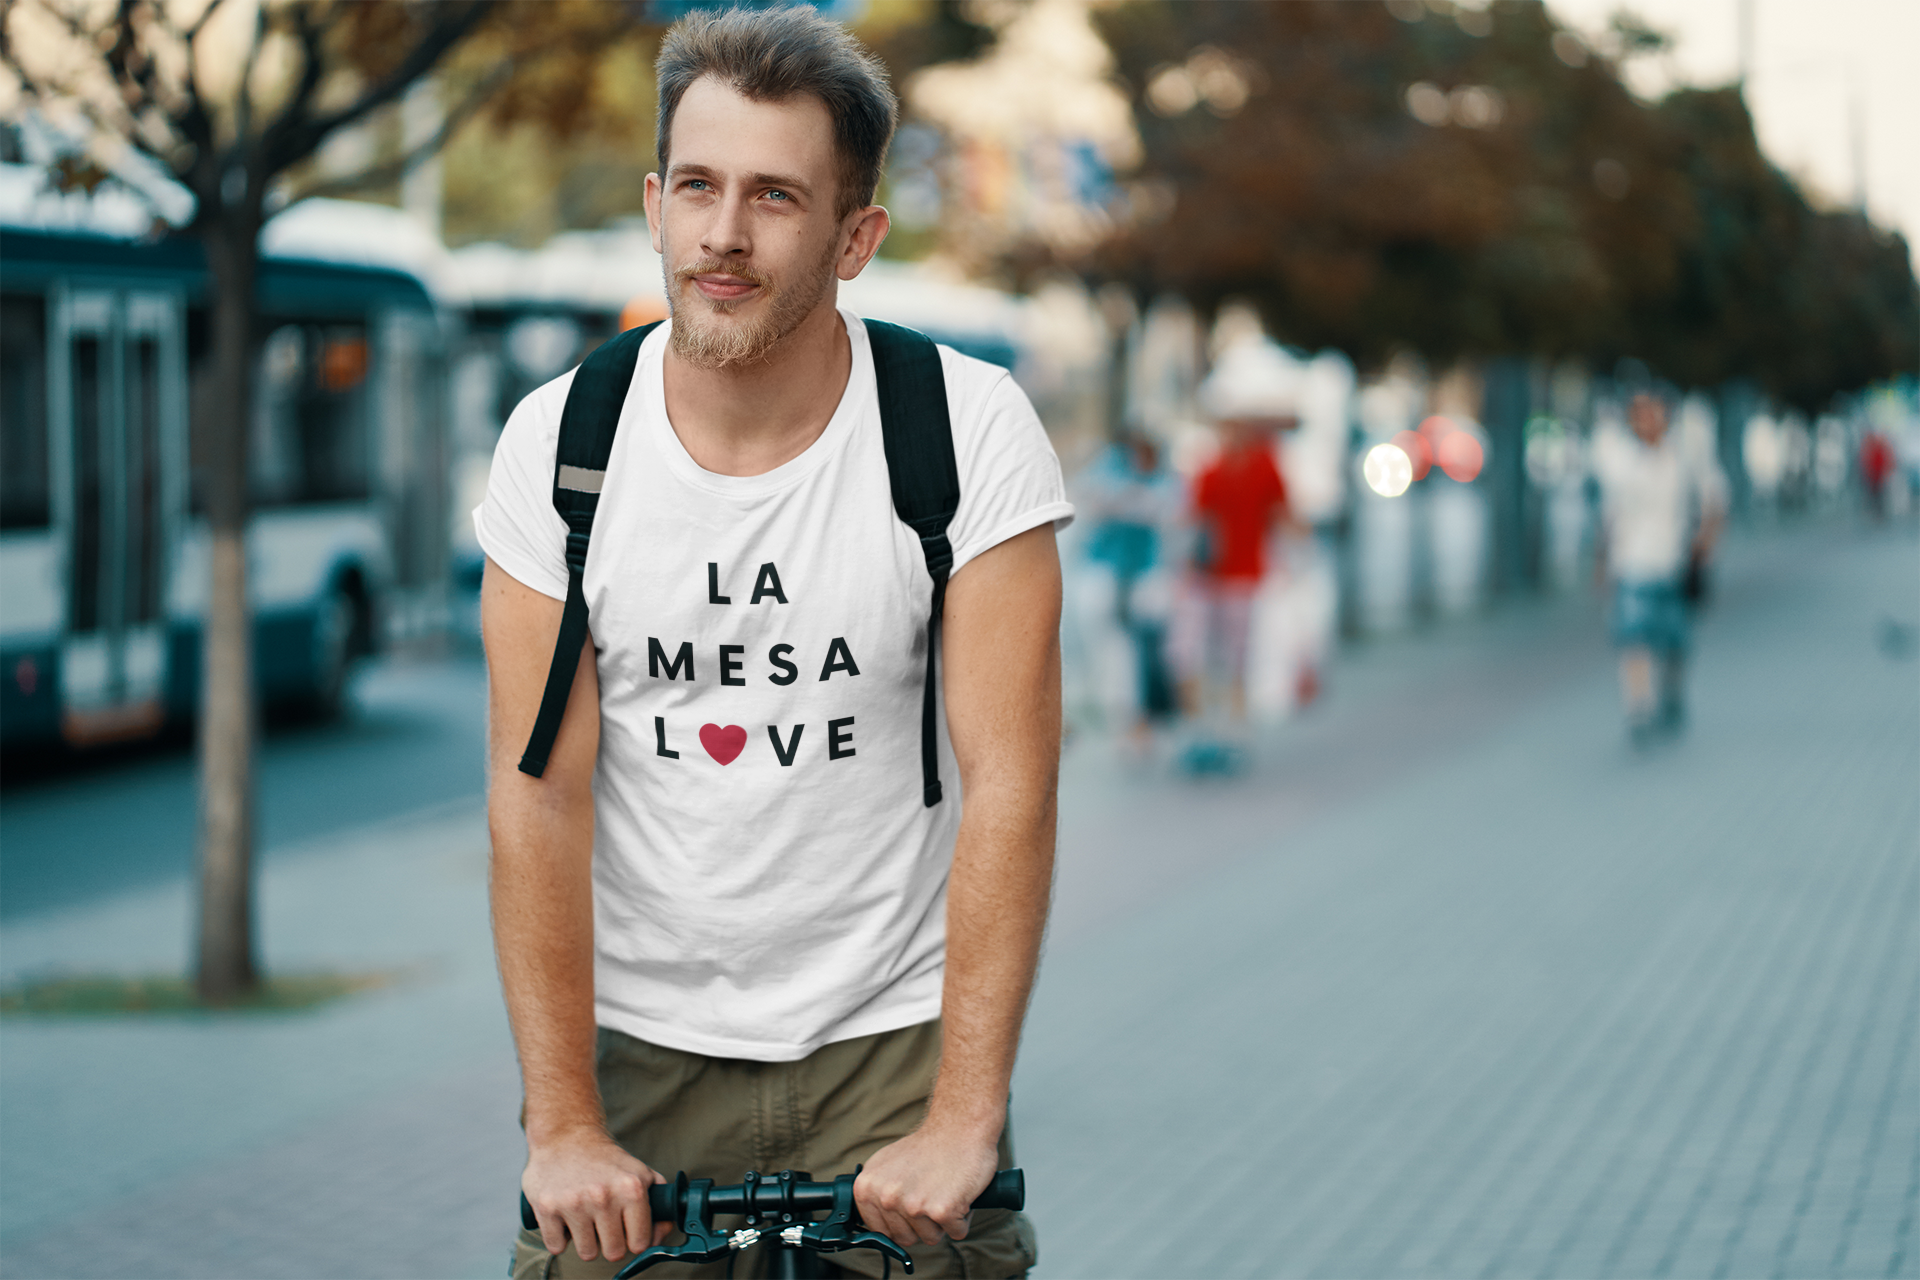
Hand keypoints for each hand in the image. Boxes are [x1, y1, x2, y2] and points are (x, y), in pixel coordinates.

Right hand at [522, 1128, 669, 1261]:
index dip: (635, 1240)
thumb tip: (658, 1238)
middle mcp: (603, 1196)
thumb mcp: (641, 1173)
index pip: (640, 1243)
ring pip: (587, 1253)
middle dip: (610, 1242)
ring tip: (585, 1219)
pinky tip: (565, 1219)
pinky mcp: (547, 1208)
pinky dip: (560, 1237)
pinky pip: (557, 1247)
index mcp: (631, 1188)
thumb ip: (659, 1204)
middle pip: (614, 1252)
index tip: (629, 1233)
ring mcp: (573, 1203)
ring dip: (585, 1241)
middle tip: (605, 1225)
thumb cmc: (605, 1160)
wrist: (566, 1135)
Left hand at [854, 1122, 999, 1246]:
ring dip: (942, 1221)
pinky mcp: (942, 1210)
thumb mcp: (887, 1165)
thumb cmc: (928, 1146)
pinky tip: (959, 1194)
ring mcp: (913, 1205)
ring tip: (943, 1191)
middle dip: (922, 1224)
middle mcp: (887, 1198)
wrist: (959, 1128)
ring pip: (930, 1238)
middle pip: (905, 1238)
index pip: (880, 1231)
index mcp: (867, 1187)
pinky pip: (956, 1232)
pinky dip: (962, 1217)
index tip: (910, 1206)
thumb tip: (875, 1223)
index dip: (900, 1223)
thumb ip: (877, 1193)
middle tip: (930, 1194)